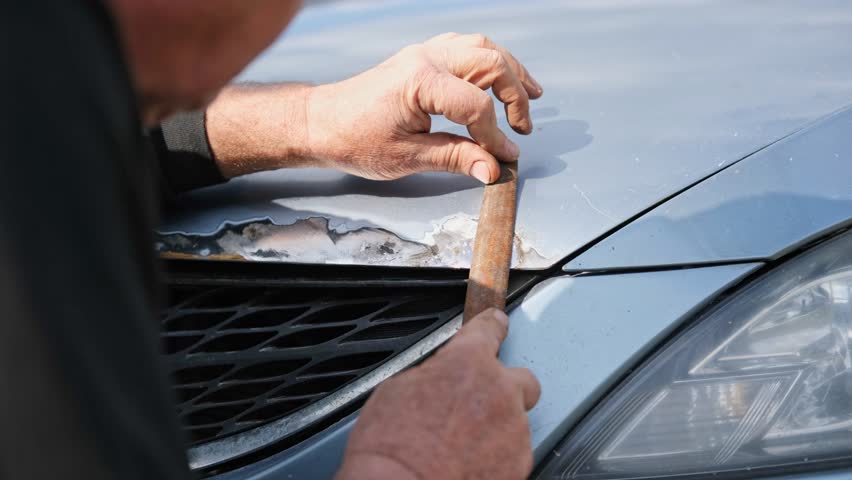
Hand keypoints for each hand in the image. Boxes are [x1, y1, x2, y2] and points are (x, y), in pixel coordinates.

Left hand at [205, 34, 541, 183]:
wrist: (321, 123)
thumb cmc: (355, 139)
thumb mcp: (407, 157)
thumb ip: (455, 158)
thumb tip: (493, 168)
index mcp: (421, 81)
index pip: (476, 106)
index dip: (495, 136)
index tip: (504, 157)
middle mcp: (425, 58)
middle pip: (490, 63)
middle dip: (515, 94)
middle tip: (524, 126)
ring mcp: (422, 52)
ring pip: (481, 47)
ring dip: (509, 70)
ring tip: (532, 94)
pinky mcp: (420, 57)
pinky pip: (464, 47)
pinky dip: (488, 61)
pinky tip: (499, 77)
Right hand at [335, 308, 540, 479]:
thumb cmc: (391, 446)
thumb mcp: (398, 389)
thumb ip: (433, 375)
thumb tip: (439, 379)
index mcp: (468, 363)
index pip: (488, 330)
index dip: (493, 325)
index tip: (497, 321)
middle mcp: (499, 392)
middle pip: (522, 379)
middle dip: (506, 387)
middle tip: (481, 401)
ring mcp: (514, 430)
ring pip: (515, 421)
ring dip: (495, 427)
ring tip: (461, 444)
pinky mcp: (519, 463)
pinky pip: (513, 452)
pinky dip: (496, 456)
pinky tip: (469, 463)